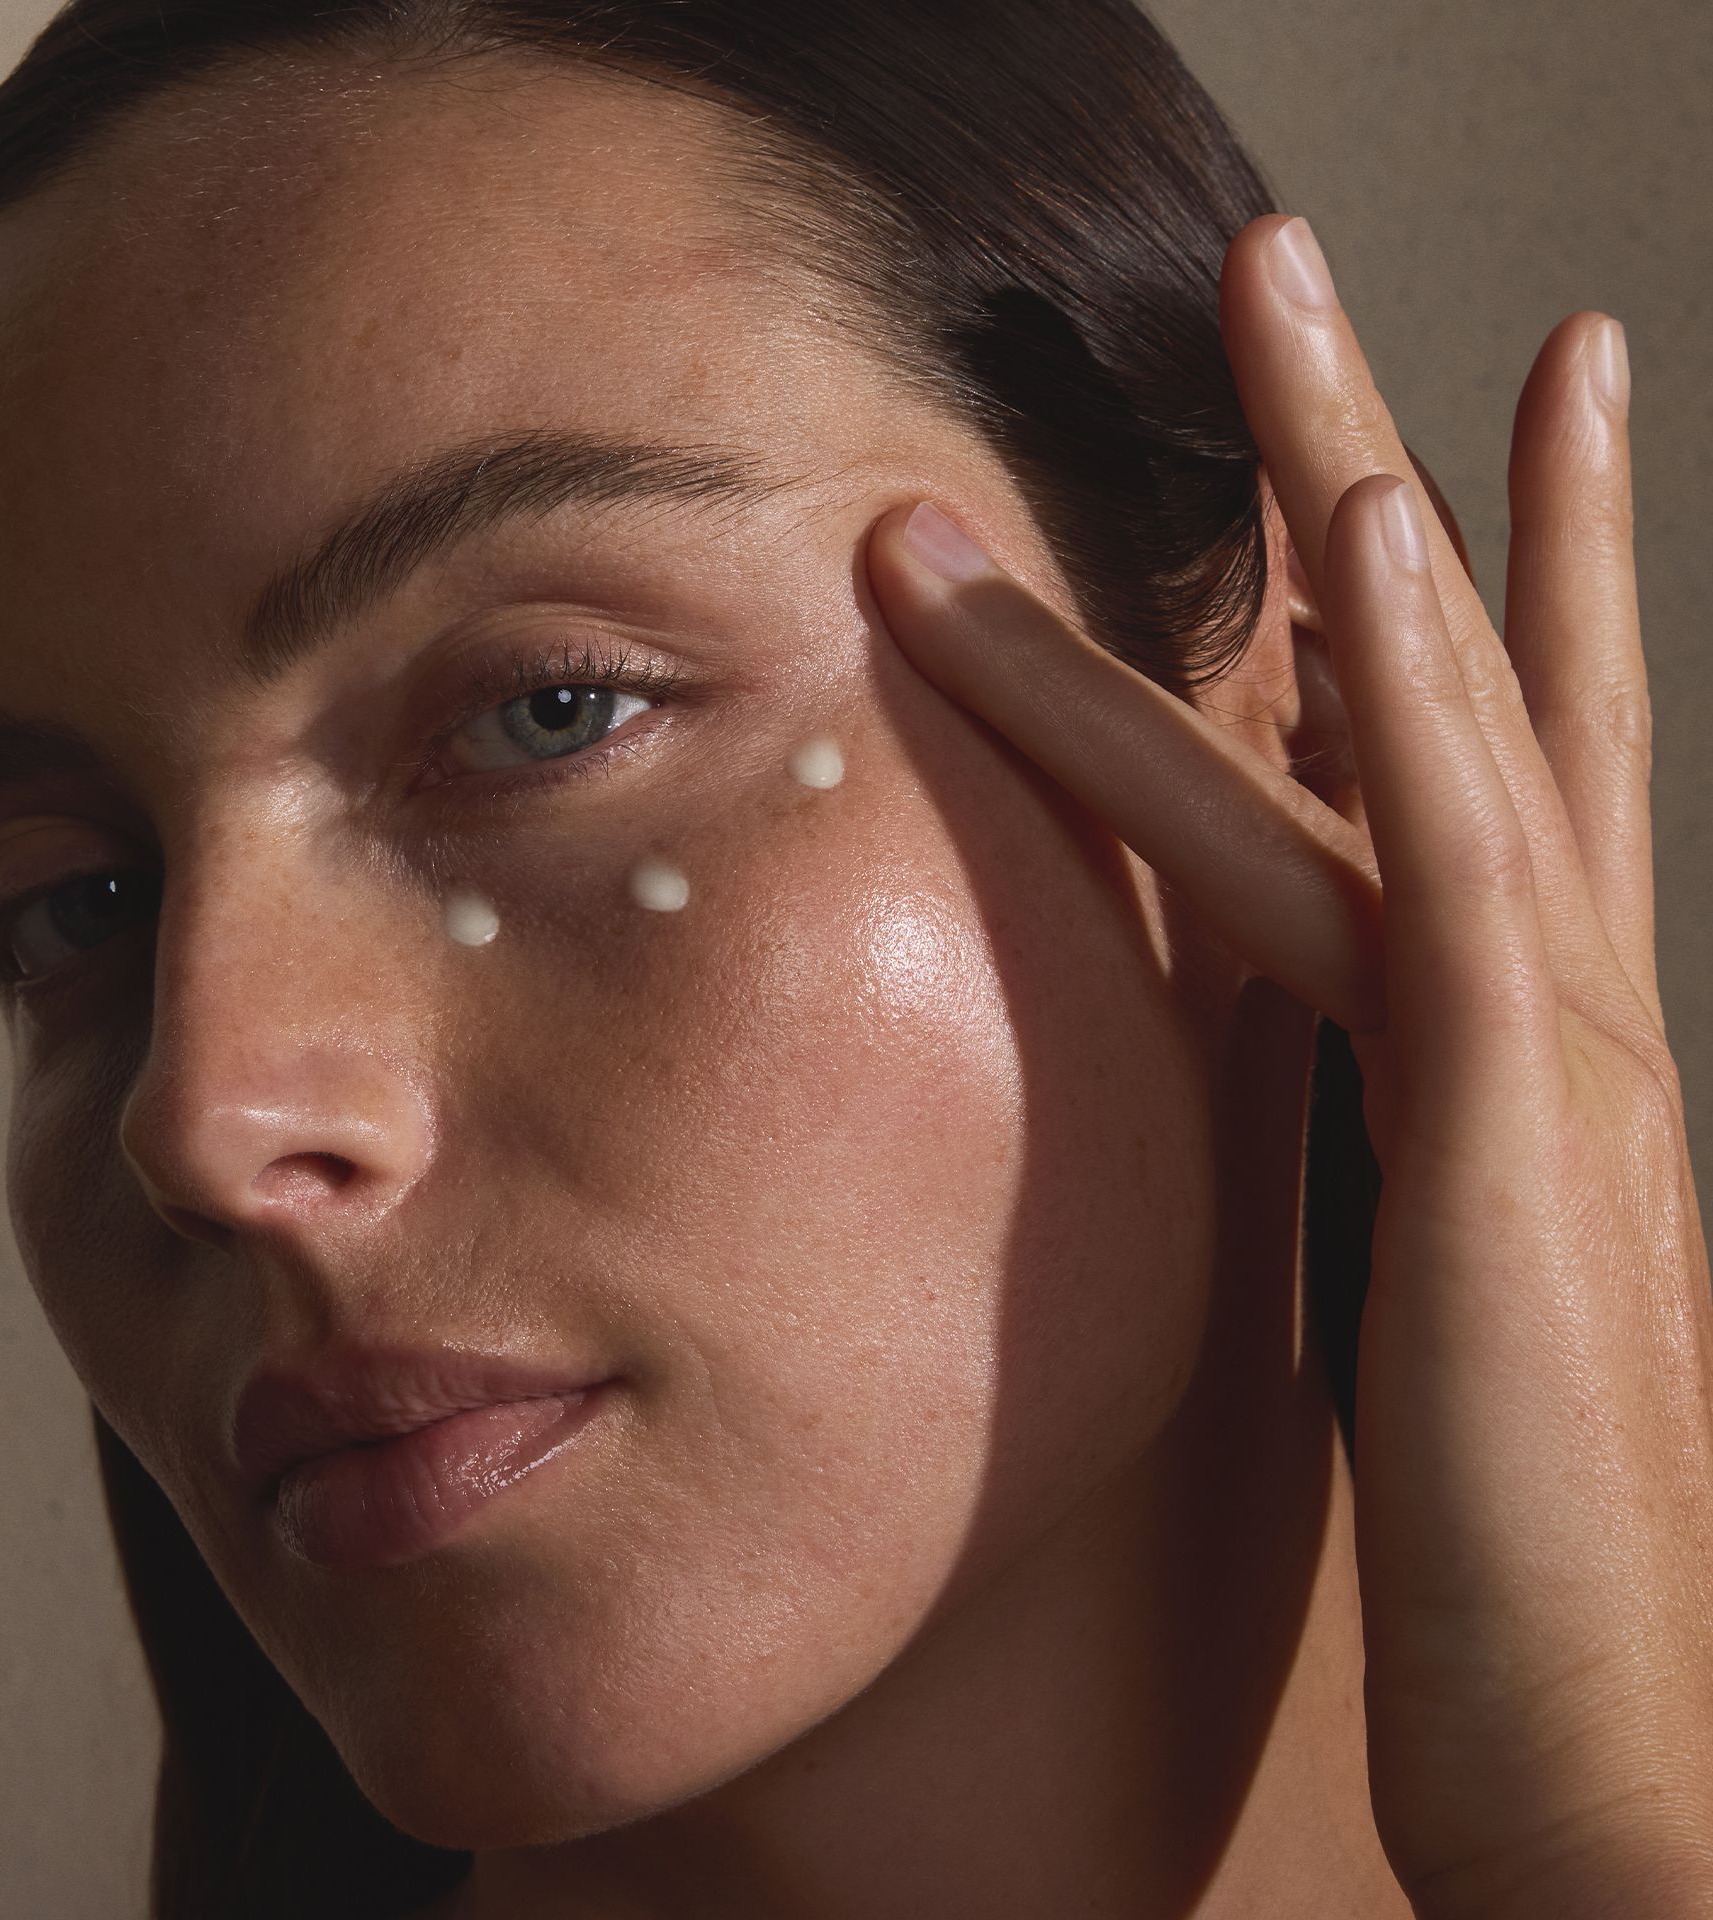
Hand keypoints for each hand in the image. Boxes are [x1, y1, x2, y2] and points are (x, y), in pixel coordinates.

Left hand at [862, 212, 1712, 1917]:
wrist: (1621, 1757)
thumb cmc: (1527, 1541)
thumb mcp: (1438, 1276)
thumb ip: (1394, 1142)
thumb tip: (1310, 1067)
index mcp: (1527, 1037)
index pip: (1480, 753)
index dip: (1458, 575)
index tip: (1408, 431)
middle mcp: (1561, 1000)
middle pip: (1447, 667)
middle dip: (1370, 453)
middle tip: (1289, 267)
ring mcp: (1553, 1052)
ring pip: (1413, 717)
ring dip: (1342, 493)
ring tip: (1275, 297)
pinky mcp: (1516, 1133)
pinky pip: (1449, 867)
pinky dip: (1408, 696)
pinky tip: (1362, 540)